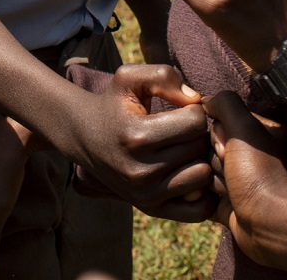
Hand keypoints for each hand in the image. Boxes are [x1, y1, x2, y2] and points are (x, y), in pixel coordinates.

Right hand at [63, 64, 214, 219]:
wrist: (83, 136)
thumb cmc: (113, 103)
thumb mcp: (129, 77)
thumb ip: (164, 76)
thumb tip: (196, 99)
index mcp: (137, 136)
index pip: (195, 122)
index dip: (192, 109)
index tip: (179, 109)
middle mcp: (141, 171)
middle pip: (200, 147)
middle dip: (197, 133)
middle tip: (181, 129)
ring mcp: (146, 195)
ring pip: (203, 175)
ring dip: (199, 159)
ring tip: (184, 148)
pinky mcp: (151, 209)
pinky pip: (198, 209)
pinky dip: (200, 191)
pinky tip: (186, 171)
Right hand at [207, 92, 286, 272]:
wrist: (269, 226)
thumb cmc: (262, 175)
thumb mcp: (245, 129)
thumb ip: (226, 103)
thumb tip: (206, 101)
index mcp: (263, 134)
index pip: (221, 122)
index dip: (218, 134)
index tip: (227, 146)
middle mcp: (252, 156)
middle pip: (209, 146)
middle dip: (213, 158)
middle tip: (229, 169)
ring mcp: (240, 181)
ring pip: (204, 168)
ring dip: (211, 179)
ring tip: (229, 191)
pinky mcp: (228, 203)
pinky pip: (202, 191)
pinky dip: (206, 196)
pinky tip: (216, 201)